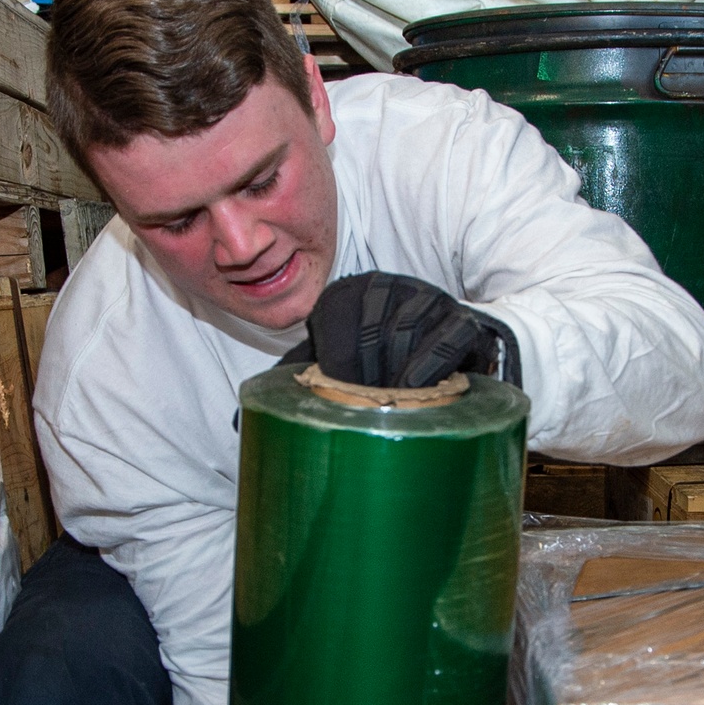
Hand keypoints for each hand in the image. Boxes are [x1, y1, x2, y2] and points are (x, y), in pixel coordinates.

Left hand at [282, 272, 520, 388]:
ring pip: (406, 335)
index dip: (335, 364)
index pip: (334, 318)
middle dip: (364, 379)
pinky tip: (418, 390)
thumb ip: (293, 380)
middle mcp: (386, 287)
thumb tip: (243, 418)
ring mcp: (427, 300)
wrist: (435, 353)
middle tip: (363, 411)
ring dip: (395, 378)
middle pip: (370, 331)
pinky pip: (447, 339)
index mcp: (347, 292)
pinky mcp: (460, 319)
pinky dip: (430, 368)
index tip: (338, 394)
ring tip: (389, 407)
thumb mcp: (328, 364)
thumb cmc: (373, 366)